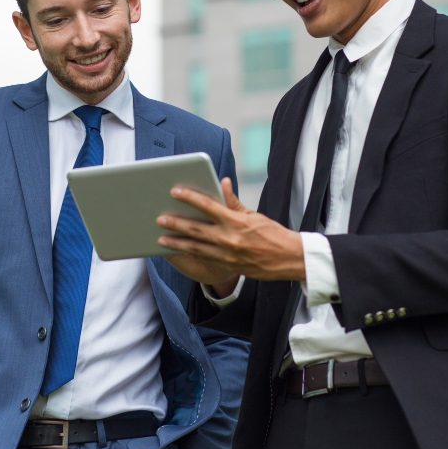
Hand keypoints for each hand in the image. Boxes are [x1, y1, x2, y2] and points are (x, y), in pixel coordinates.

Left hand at [159, 178, 305, 282]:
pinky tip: (177, 251)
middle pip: (196, 230)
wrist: (287, 259)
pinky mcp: (228, 266)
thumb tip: (223, 182)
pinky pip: (203, 259)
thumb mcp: (253, 215)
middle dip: (175, 223)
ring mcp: (227, 255)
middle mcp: (229, 239)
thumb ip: (233, 201)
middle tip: (160, 218)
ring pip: (195, 248)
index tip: (175, 191)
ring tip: (161, 238)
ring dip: (176, 243)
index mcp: (236, 222)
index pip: (208, 206)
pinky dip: (189, 254)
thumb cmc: (272, 234)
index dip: (190, 197)